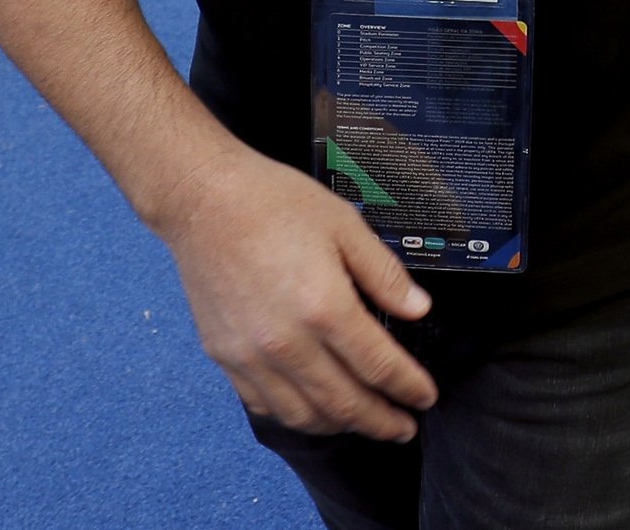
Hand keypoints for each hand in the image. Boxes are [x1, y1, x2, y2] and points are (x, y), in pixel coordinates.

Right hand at [156, 146, 437, 438]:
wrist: (204, 201)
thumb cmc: (274, 204)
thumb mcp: (345, 225)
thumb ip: (385, 274)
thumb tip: (419, 310)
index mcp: (325, 307)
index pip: (379, 367)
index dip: (409, 388)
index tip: (425, 398)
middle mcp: (287, 343)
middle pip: (345, 403)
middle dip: (381, 422)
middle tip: (404, 428)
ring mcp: (251, 356)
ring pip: (304, 415)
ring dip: (341, 426)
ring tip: (363, 422)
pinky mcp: (226, 358)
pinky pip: (265, 406)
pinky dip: (296, 416)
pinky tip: (313, 410)